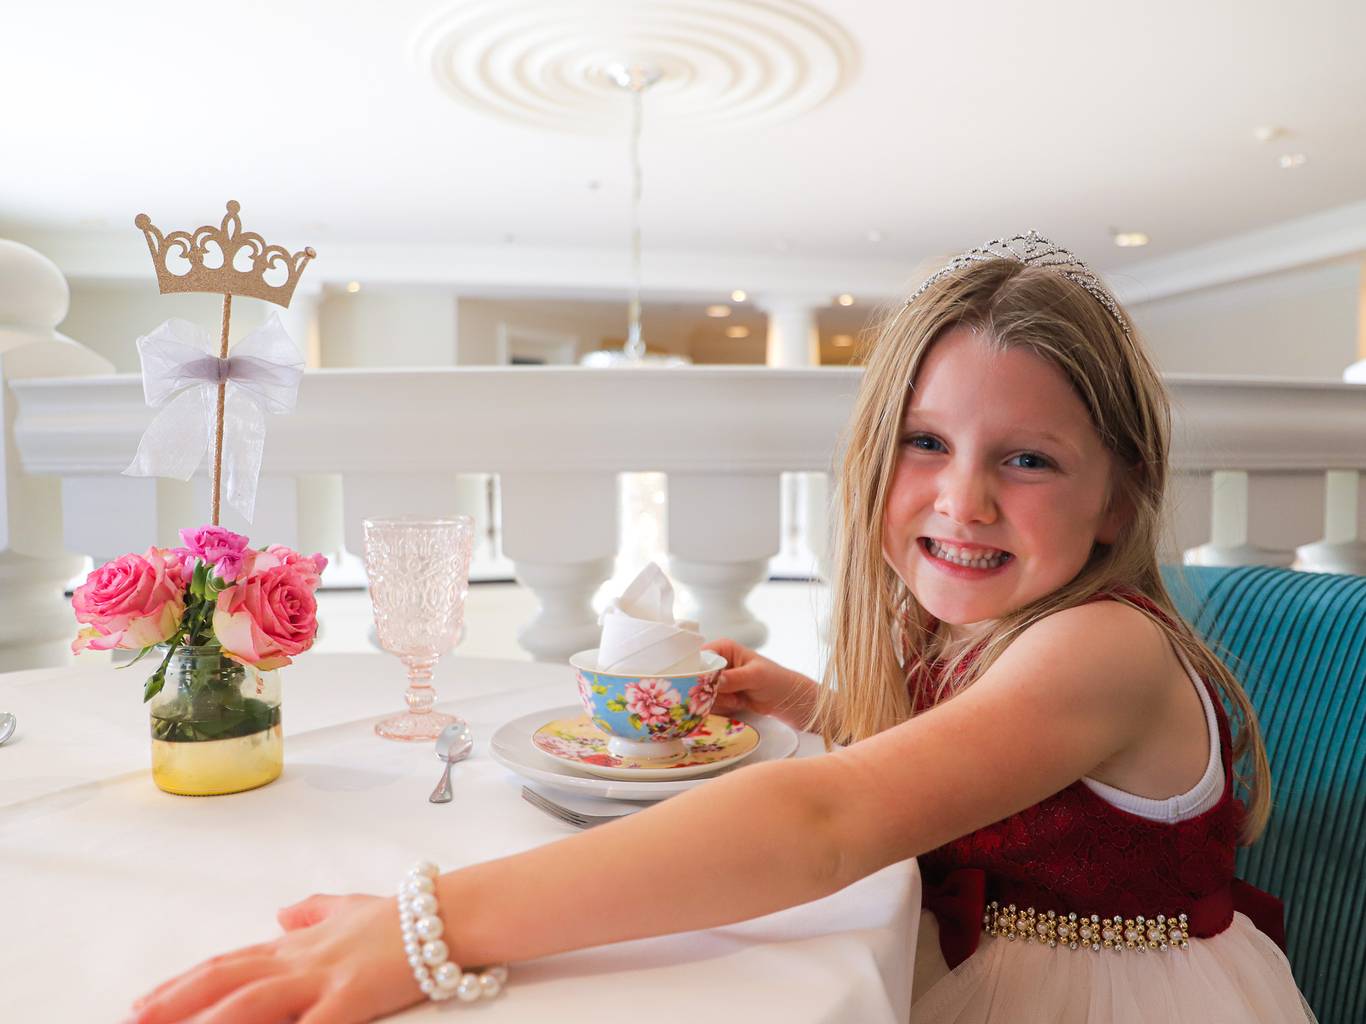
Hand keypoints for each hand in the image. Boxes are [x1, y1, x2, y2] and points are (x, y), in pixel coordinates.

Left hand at [127, 893, 420, 1023]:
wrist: (448, 914)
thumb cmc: (404, 916)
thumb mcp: (351, 908)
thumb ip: (314, 912)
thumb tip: (282, 912)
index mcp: (298, 945)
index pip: (228, 963)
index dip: (183, 984)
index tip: (143, 1003)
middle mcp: (301, 960)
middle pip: (226, 981)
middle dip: (176, 1004)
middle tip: (134, 1021)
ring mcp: (324, 979)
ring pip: (252, 1003)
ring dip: (212, 1022)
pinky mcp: (351, 998)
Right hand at [704, 638, 816, 729]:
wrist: (785, 699)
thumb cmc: (774, 680)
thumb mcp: (755, 676)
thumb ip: (734, 678)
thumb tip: (713, 681)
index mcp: (722, 648)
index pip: (698, 657)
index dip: (694, 671)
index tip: (702, 686)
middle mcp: (716, 662)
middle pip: (695, 678)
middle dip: (709, 691)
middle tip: (729, 695)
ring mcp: (716, 680)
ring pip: (701, 694)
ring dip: (718, 701)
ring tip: (737, 699)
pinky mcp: (720, 695)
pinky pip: (709, 704)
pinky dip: (722, 708)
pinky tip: (737, 704)